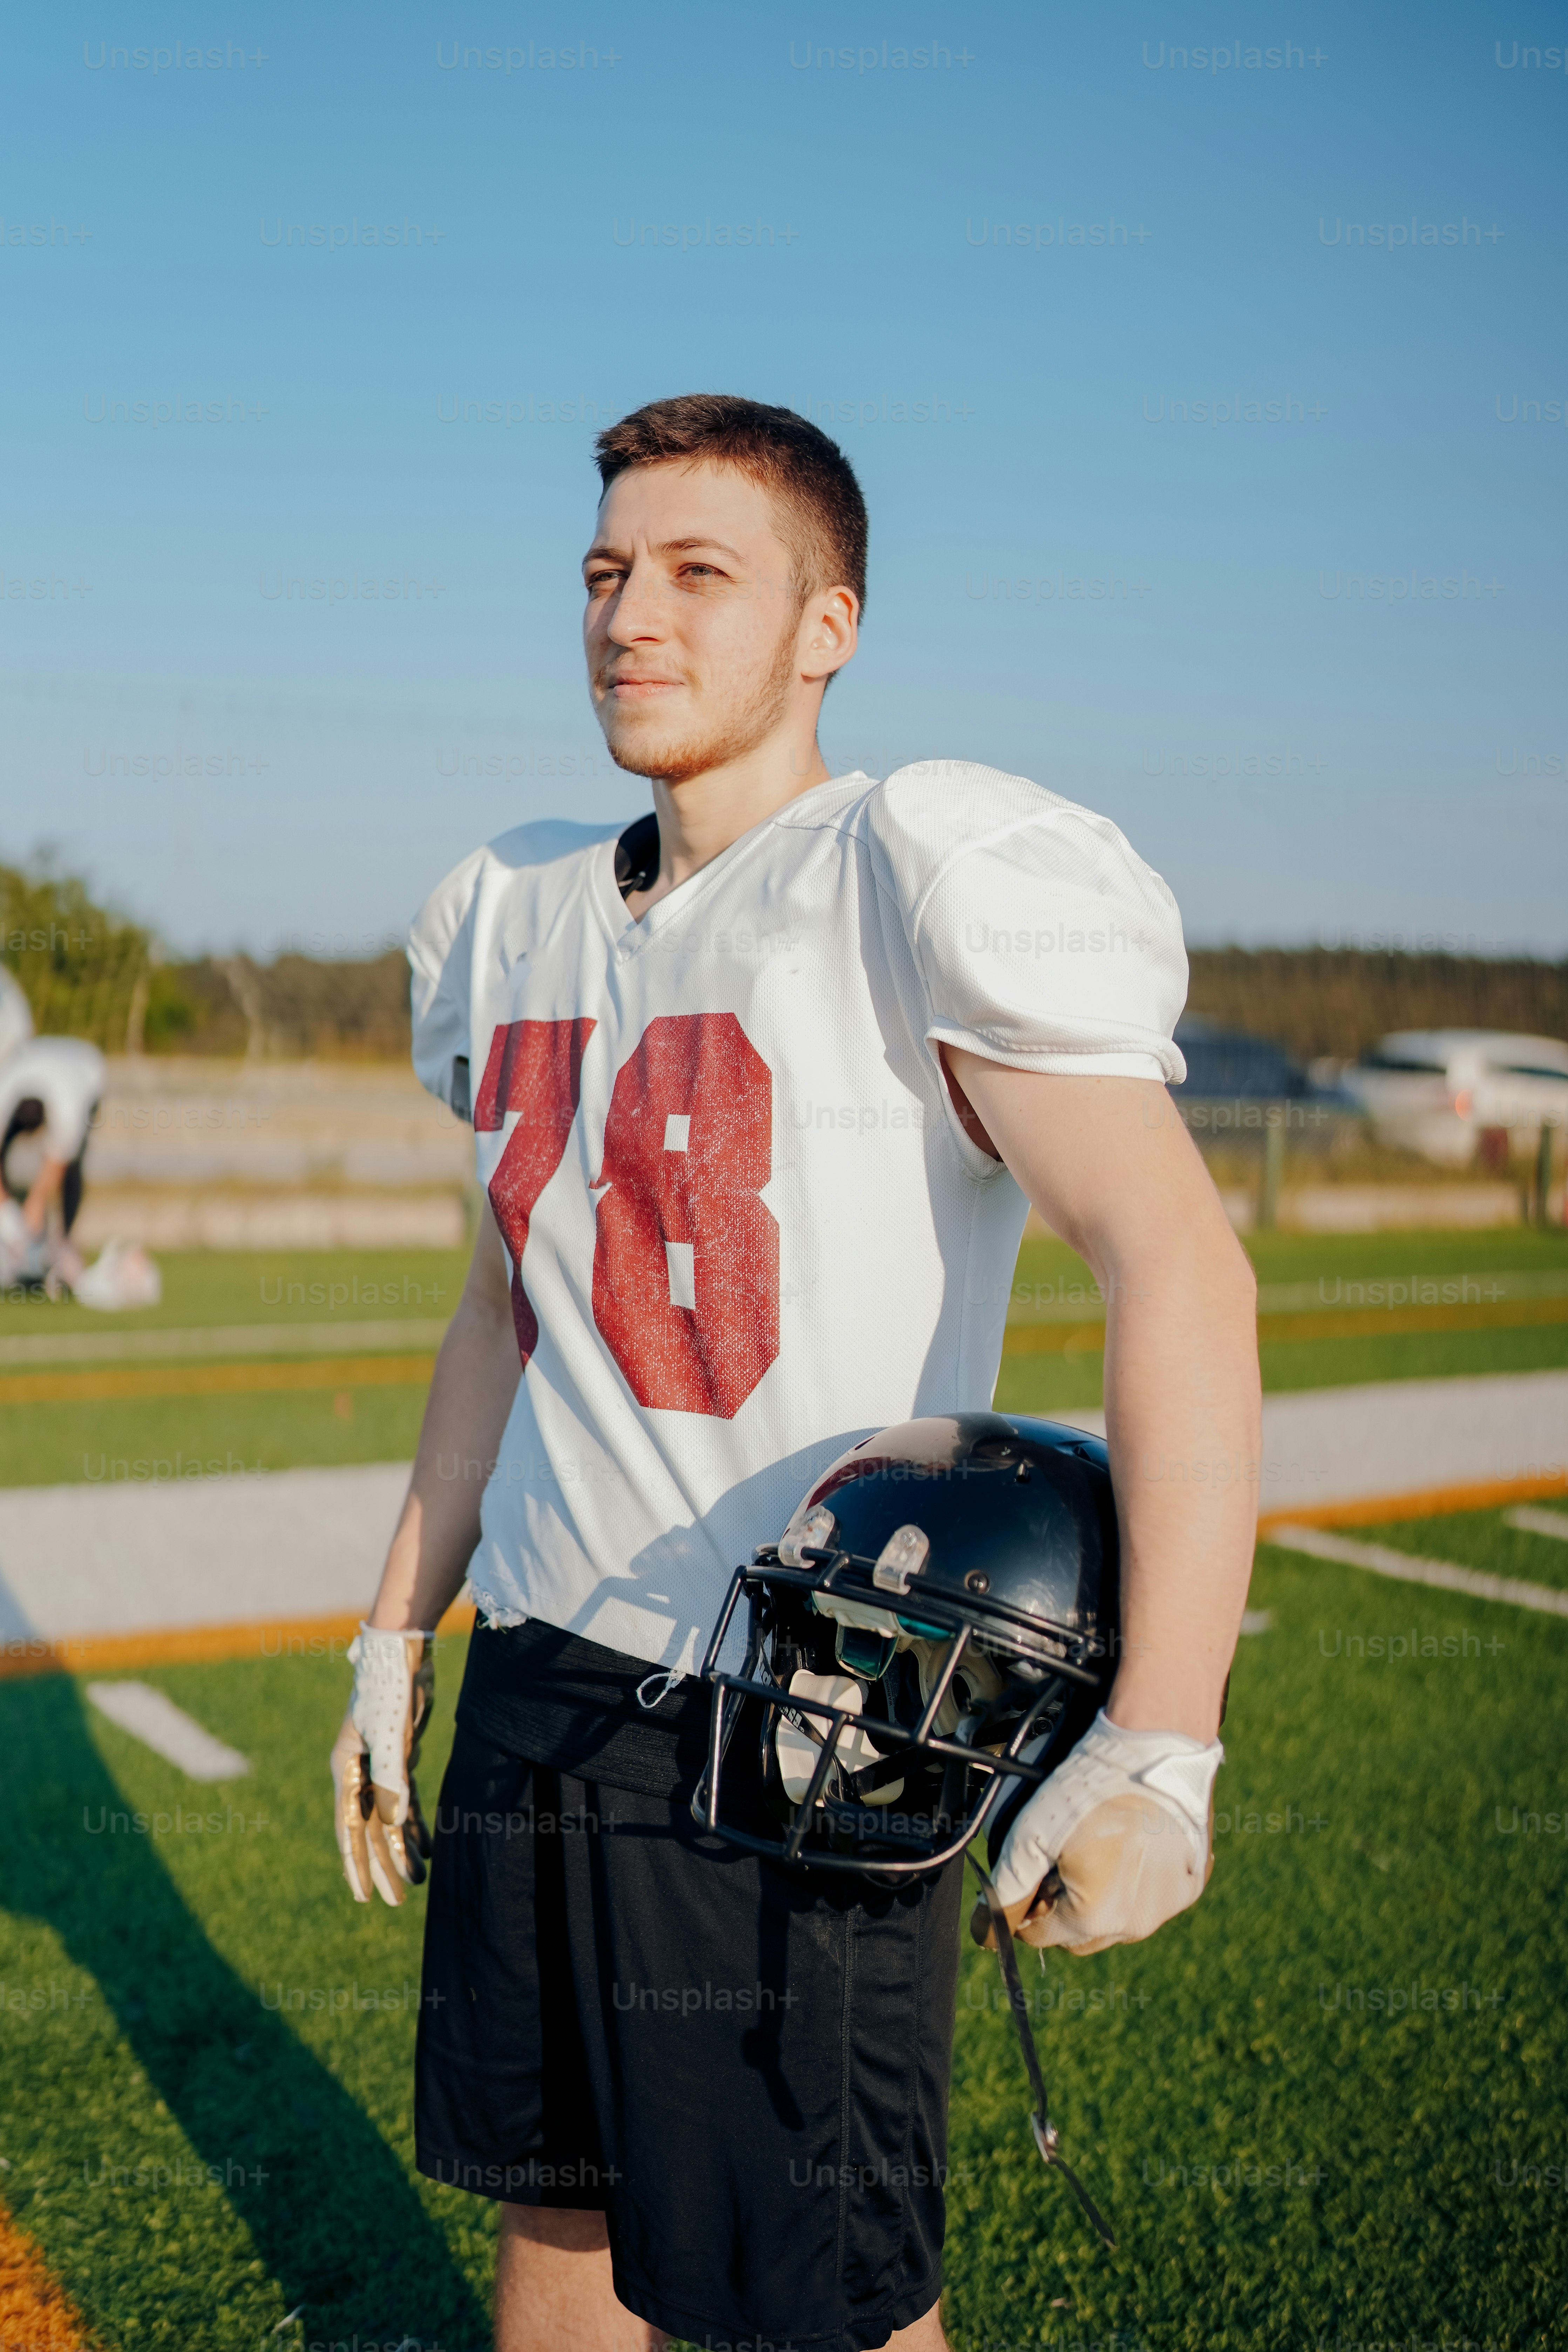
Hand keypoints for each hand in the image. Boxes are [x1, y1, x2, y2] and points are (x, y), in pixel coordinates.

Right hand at [330, 1625, 435, 1904]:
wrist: (403, 1651)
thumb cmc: (389, 1689)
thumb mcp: (390, 1735)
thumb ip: (392, 1778)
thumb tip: (395, 1824)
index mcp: (346, 1769)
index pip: (349, 1828)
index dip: (356, 1864)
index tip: (364, 1898)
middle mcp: (359, 1771)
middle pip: (371, 1828)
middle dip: (383, 1865)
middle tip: (397, 1902)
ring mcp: (380, 1765)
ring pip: (390, 1818)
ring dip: (402, 1848)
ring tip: (417, 1882)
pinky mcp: (400, 1756)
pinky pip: (406, 1800)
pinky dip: (416, 1823)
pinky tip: (426, 1846)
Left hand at [972, 1710, 1221, 1956]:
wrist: (1157, 1748)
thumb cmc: (1092, 1787)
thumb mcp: (1032, 1832)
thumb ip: (1008, 1885)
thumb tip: (987, 1928)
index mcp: (1093, 1918)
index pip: (1038, 1936)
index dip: (1024, 1907)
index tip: (1028, 1875)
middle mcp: (1135, 1925)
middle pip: (1078, 1936)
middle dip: (1060, 1907)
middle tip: (1058, 1859)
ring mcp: (1167, 1907)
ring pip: (1116, 1921)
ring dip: (1098, 1899)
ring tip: (1094, 1848)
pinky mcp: (1191, 1884)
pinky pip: (1152, 1900)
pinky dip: (1135, 1884)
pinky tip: (1130, 1845)